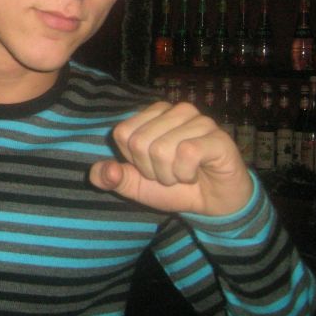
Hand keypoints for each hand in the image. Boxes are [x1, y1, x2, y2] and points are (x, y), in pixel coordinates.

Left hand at [89, 101, 252, 216]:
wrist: (213, 205)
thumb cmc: (175, 188)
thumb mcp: (136, 186)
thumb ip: (112, 178)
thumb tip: (98, 172)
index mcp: (152, 114)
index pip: (123, 134)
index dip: (133, 160)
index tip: (151, 167)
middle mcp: (174, 110)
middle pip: (140, 143)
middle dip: (152, 170)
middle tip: (171, 173)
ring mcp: (198, 120)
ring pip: (162, 149)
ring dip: (170, 174)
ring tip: (184, 173)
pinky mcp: (217, 136)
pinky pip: (187, 154)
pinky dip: (186, 174)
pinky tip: (197, 174)